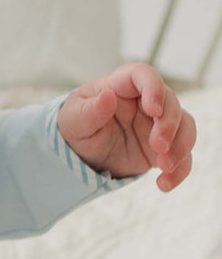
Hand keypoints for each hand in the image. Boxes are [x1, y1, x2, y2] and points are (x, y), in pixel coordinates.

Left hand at [57, 62, 195, 190]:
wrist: (81, 154)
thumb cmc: (75, 126)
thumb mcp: (74, 120)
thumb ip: (90, 110)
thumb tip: (107, 96)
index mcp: (121, 87)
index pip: (143, 75)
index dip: (154, 88)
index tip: (153, 109)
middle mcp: (144, 102)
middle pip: (170, 103)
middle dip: (169, 125)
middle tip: (158, 146)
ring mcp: (157, 124)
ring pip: (185, 127)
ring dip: (180, 146)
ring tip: (164, 166)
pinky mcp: (164, 147)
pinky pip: (182, 155)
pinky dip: (179, 170)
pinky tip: (164, 184)